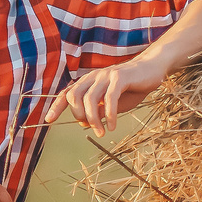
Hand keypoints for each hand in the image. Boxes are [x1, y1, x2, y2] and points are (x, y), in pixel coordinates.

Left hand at [46, 54, 170, 136]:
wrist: (152, 69)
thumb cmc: (132, 87)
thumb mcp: (113, 103)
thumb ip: (100, 110)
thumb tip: (86, 123)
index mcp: (89, 81)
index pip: (68, 93)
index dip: (56, 106)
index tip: (48, 120)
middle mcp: (94, 76)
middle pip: (75, 96)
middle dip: (78, 115)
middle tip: (92, 128)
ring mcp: (106, 75)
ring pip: (90, 99)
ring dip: (94, 119)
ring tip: (102, 132)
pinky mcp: (120, 77)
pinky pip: (109, 98)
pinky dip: (109, 114)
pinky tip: (113, 125)